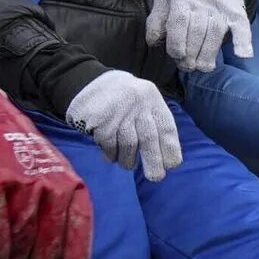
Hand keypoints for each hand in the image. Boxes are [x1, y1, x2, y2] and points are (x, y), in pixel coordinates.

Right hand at [0, 87, 91, 258]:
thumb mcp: (49, 170)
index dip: (77, 251)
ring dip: (15, 258)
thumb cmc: (15, 149)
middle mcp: (49, 179)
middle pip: (49, 234)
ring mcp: (19, 178)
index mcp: (68, 179)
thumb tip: (57, 248)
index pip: (79, 221)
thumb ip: (57, 201)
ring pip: (21, 233)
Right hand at [65, 68, 182, 180]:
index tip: (171, 165)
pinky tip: (110, 157)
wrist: (87, 80)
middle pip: (149, 139)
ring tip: (127, 164)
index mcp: (152, 101)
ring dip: (128, 159)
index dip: (170, 148)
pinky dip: (111, 154)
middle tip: (155, 177)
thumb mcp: (142, 102)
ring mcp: (118, 113)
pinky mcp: (99, 120)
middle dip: (153, 162)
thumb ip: (153, 124)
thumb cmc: (122, 98)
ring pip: (128, 145)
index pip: (166, 128)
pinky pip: (108, 144)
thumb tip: (163, 157)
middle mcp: (137, 105)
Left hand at [145, 0, 252, 73]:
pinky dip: (243, 40)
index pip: (179, 23)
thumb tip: (154, 42)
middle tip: (187, 66)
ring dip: (209, 54)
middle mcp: (202, 1)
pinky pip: (241, 26)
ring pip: (216, 33)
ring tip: (203, 67)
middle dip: (191, 54)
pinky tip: (243, 55)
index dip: (177, 43)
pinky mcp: (236, 11)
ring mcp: (221, 7)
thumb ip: (156, 21)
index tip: (177, 56)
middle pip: (197, 32)